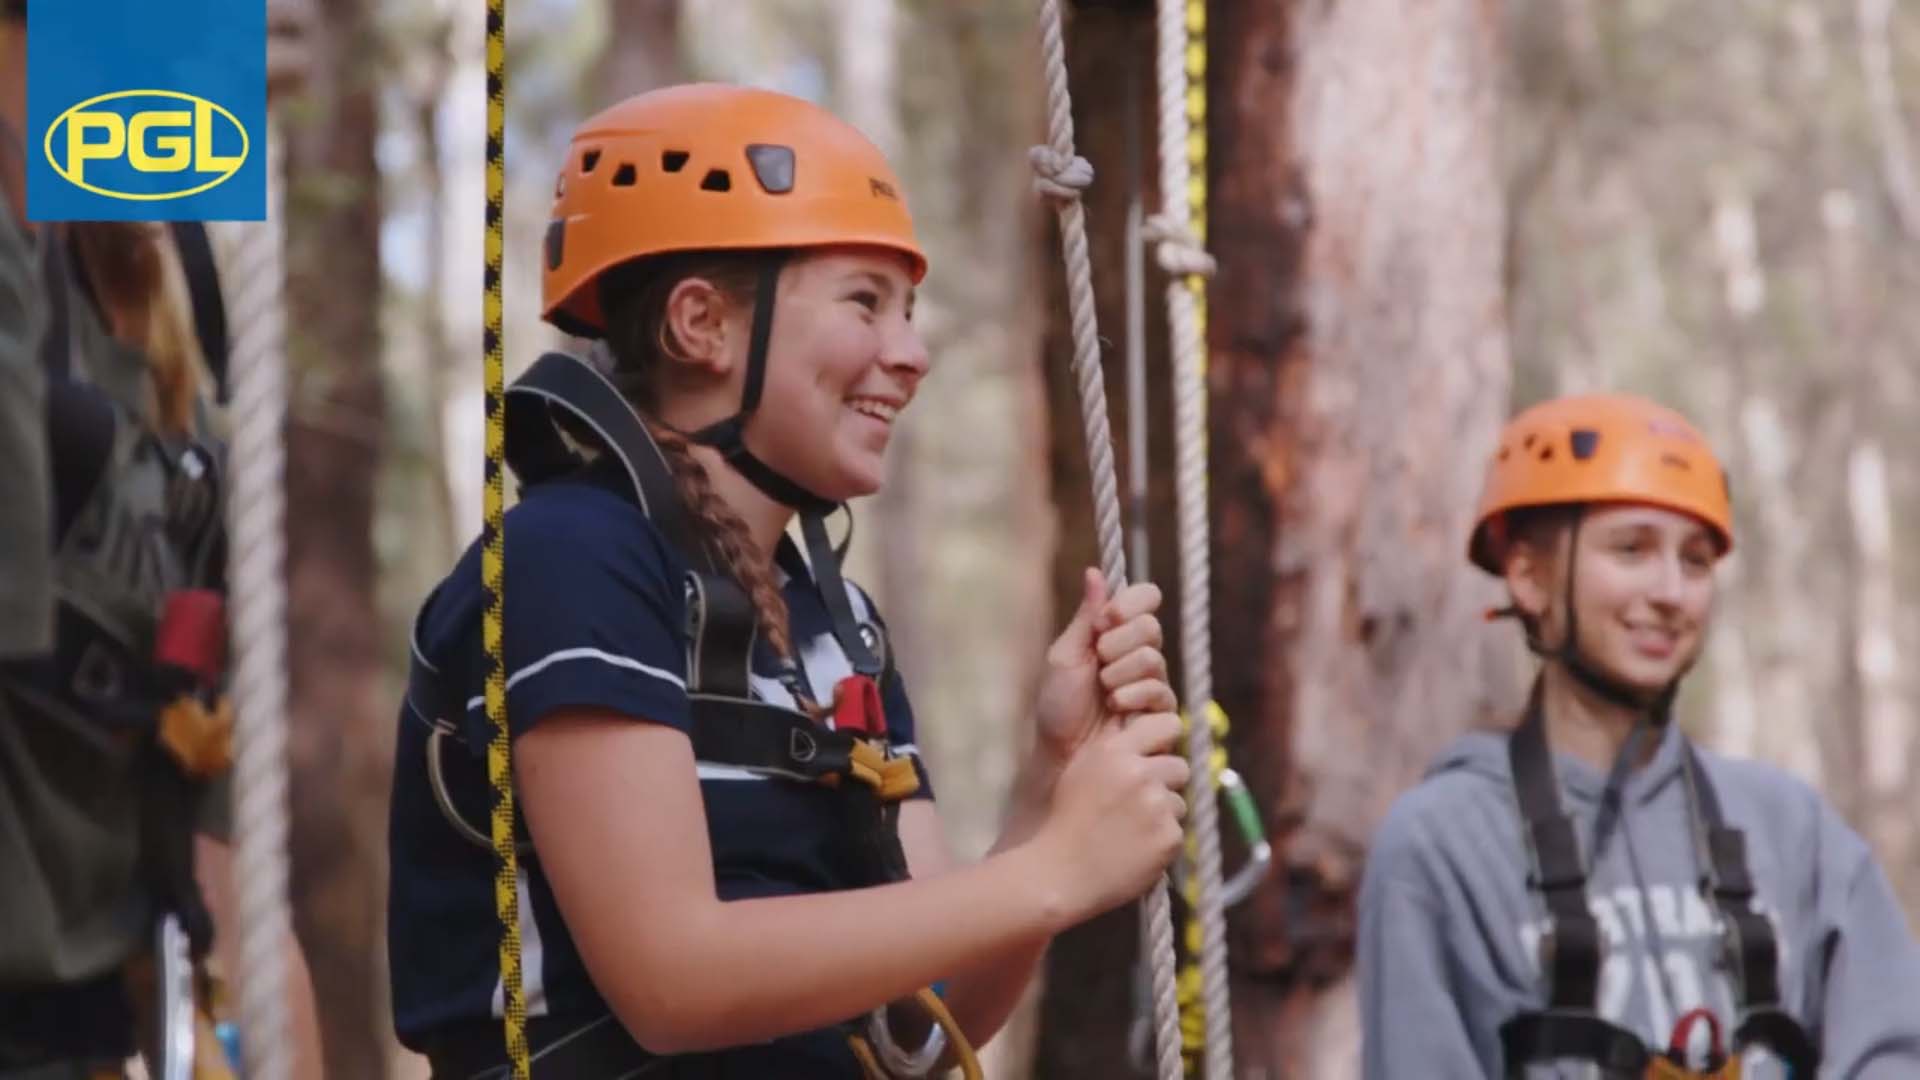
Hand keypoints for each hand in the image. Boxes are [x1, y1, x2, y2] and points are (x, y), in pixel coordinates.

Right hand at [1028, 711, 1189, 922]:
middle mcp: (1139, 773)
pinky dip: (1161, 842)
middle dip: (1165, 783)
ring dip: (1163, 814)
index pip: (1166, 725)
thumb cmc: (1066, 822)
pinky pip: (1176, 832)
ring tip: (1131, 831)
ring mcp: (1156, 805)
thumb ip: (1114, 751)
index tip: (1156, 757)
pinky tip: (1135, 850)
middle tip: (1140, 805)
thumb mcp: (1081, 770)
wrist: (1059, 873)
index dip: (1164, 743)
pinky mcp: (1169, 837)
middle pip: (1179, 767)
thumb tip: (1146, 737)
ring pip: (1179, 802)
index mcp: (1115, 752)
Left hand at [1032, 568, 1176, 764]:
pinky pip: (1160, 691)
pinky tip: (1116, 708)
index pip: (1146, 598)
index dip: (1132, 602)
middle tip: (1098, 663)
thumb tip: (1094, 572)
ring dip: (1120, 674)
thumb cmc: (1057, 706)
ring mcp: (1153, 684)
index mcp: (1116, 634)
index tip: (1108, 618)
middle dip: (1118, 644)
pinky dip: (1132, 696)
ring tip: (1104, 692)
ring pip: (1154, 659)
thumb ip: (1085, 616)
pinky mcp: (1161, 713)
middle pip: (1151, 627)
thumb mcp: (1065, 656)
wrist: (1061, 753)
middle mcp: (1139, 654)